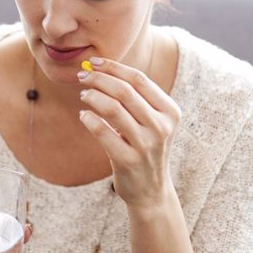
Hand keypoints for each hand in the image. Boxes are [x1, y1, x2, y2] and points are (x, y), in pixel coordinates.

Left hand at [77, 57, 181, 210]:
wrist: (151, 190)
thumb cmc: (146, 148)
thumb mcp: (152, 122)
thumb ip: (136, 98)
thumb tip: (101, 69)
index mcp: (170, 111)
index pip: (139, 79)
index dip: (114, 67)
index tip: (94, 62)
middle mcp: (161, 126)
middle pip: (125, 91)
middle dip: (99, 79)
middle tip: (82, 75)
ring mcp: (146, 145)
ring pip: (113, 109)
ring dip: (93, 96)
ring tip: (83, 94)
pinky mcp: (128, 160)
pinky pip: (102, 132)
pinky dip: (89, 119)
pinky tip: (83, 115)